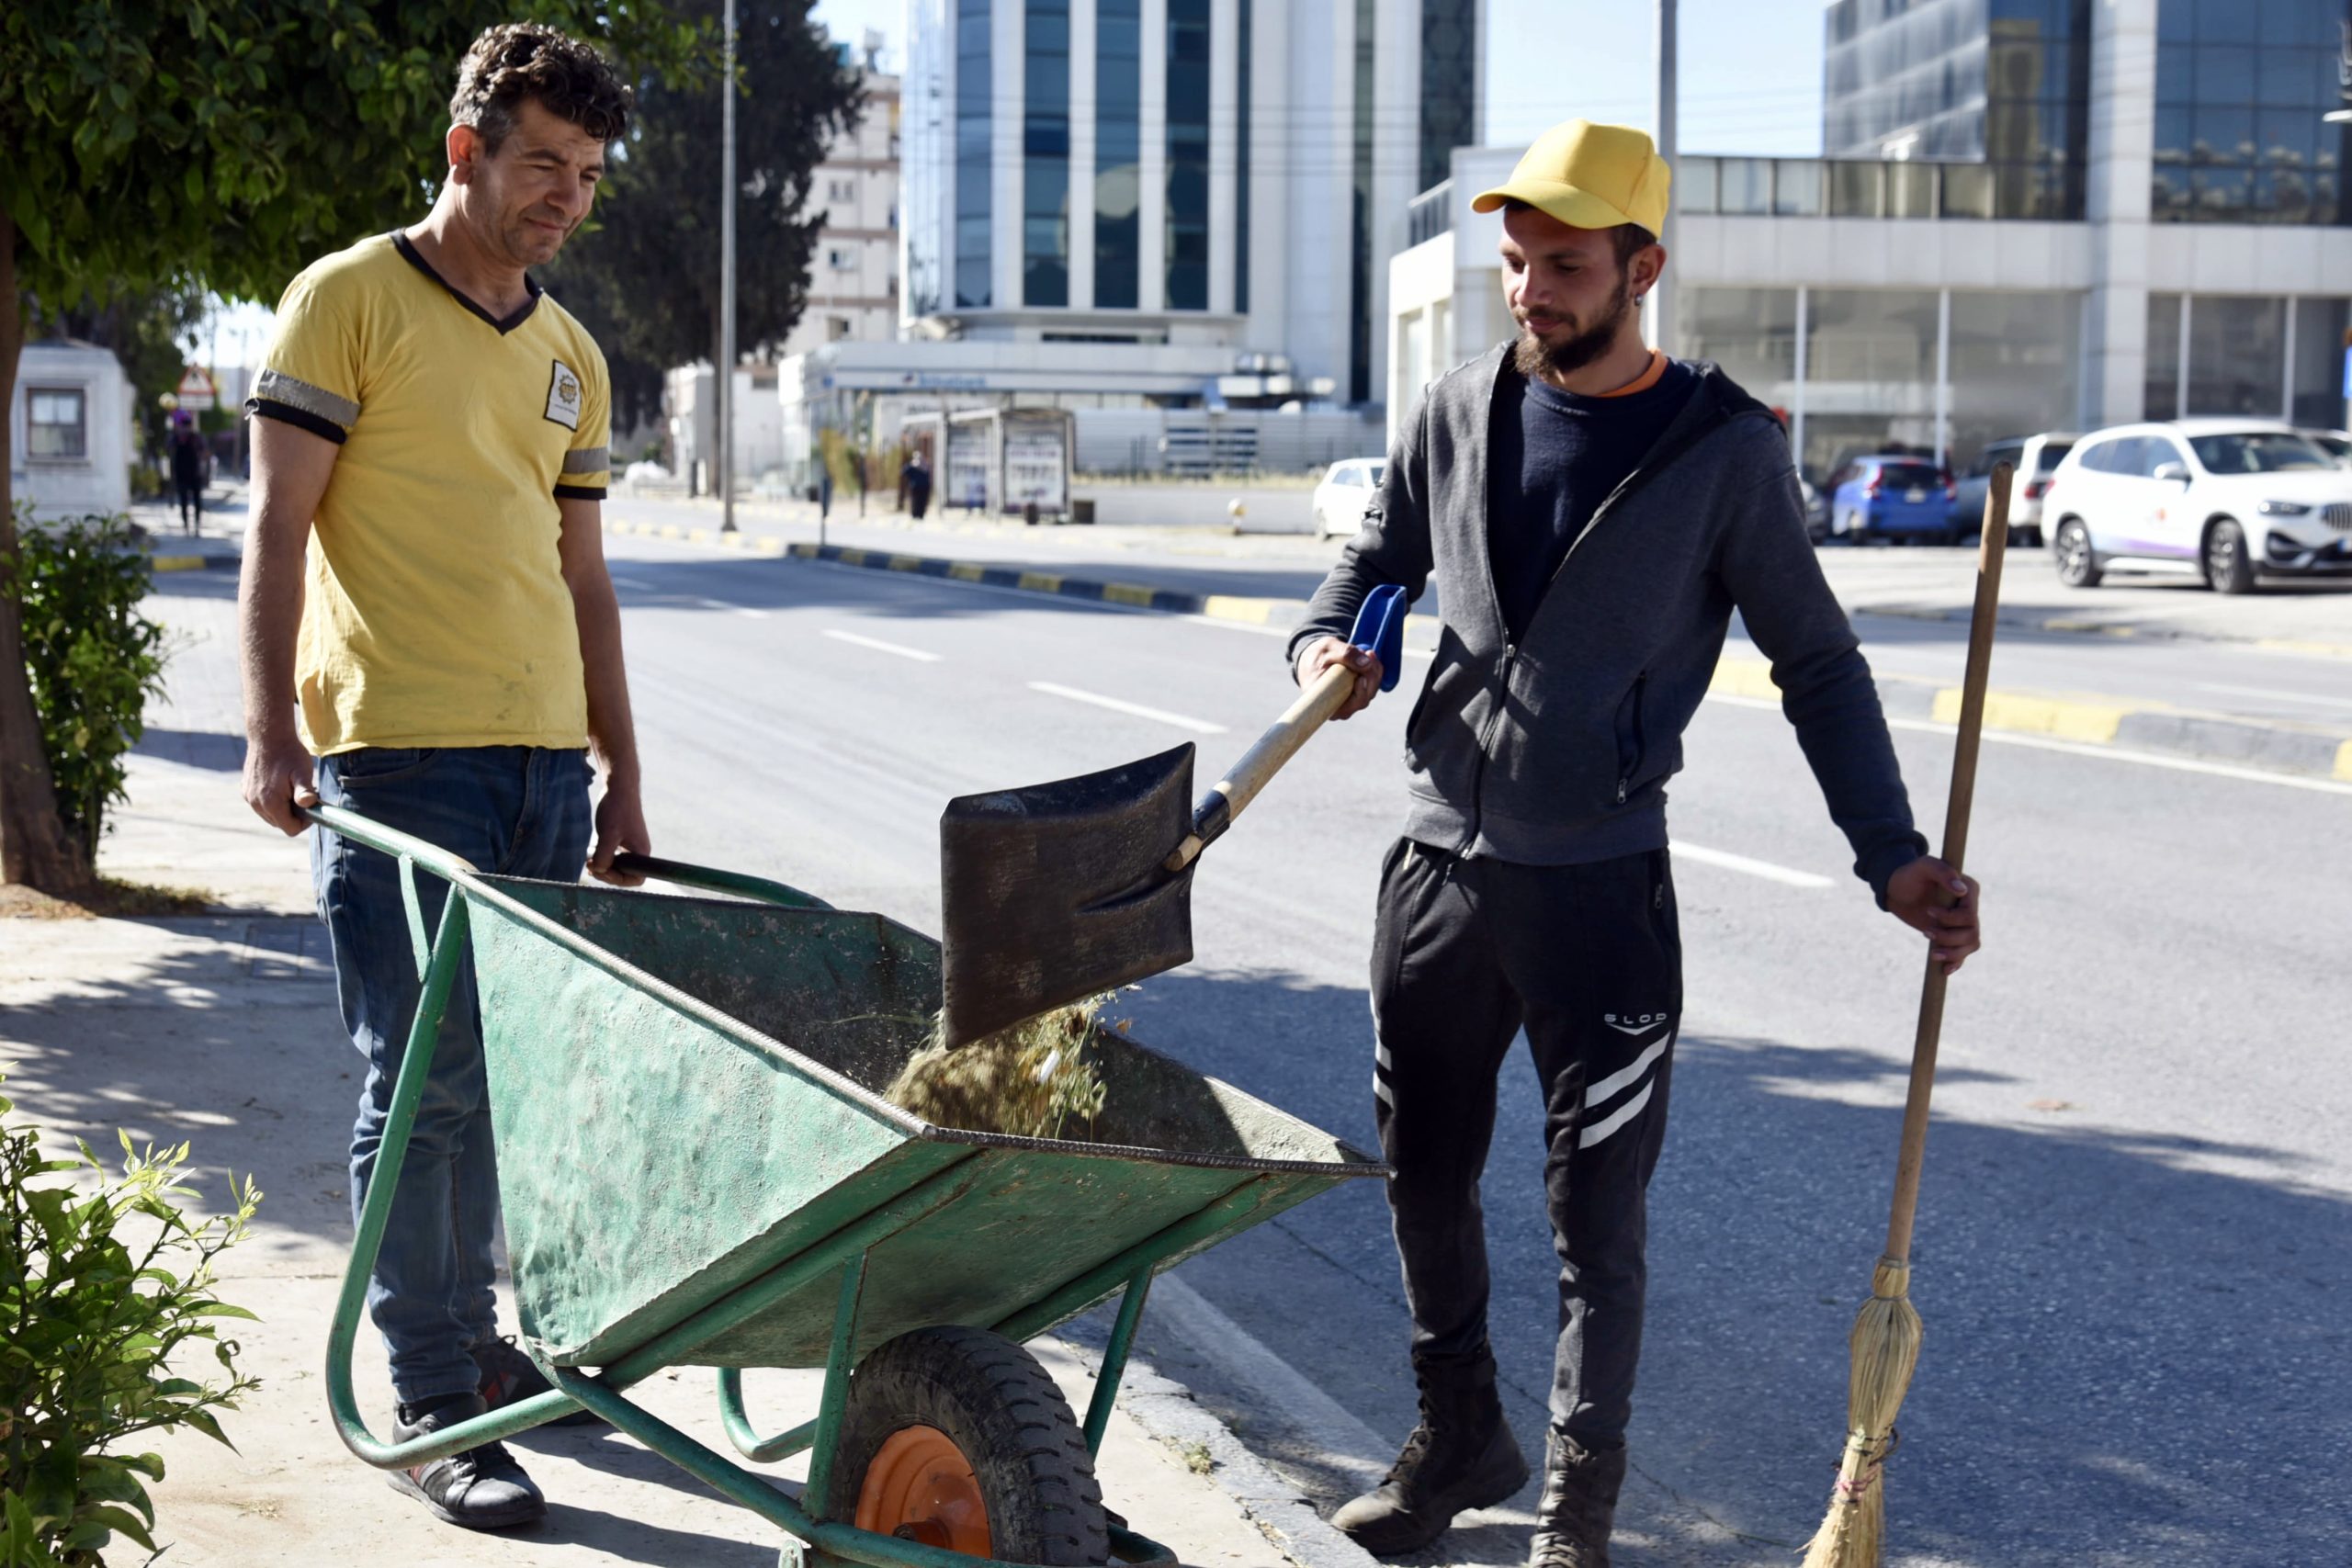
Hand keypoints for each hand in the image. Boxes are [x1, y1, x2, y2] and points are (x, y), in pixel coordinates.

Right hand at [242, 730, 317, 835]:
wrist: (268, 735)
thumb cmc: (289, 753)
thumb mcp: (302, 772)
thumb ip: (304, 791)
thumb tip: (308, 804)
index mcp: (270, 803)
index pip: (290, 829)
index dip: (304, 822)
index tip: (311, 807)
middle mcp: (256, 803)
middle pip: (280, 823)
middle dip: (294, 814)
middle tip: (303, 794)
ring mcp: (248, 797)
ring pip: (270, 815)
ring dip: (283, 807)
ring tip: (292, 788)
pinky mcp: (245, 790)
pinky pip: (262, 805)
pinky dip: (272, 800)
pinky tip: (280, 784)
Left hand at [588, 776, 651, 885]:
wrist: (618, 787)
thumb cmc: (617, 810)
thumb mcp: (609, 835)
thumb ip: (604, 856)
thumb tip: (598, 871)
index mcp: (641, 852)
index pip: (636, 878)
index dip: (619, 880)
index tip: (603, 871)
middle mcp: (637, 851)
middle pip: (624, 874)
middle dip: (606, 873)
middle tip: (590, 866)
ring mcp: (628, 845)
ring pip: (615, 865)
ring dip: (601, 866)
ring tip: (588, 862)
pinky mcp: (619, 839)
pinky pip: (611, 855)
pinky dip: (600, 857)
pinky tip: (590, 854)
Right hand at [1297, 636, 1383, 719]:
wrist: (1313, 658)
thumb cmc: (1317, 655)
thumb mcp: (1328, 648)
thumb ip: (1345, 653)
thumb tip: (1366, 663)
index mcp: (1323, 701)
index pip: (1347, 707)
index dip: (1359, 694)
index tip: (1361, 677)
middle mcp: (1336, 708)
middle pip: (1362, 700)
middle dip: (1370, 677)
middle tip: (1369, 654)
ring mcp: (1348, 703)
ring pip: (1369, 693)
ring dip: (1373, 673)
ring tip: (1368, 653)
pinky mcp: (1356, 695)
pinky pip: (1370, 687)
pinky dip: (1374, 672)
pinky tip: (1370, 658)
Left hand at [1884, 855, 1979, 973]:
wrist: (1896, 890)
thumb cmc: (1910, 874)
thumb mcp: (1923, 866)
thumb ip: (1942, 872)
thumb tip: (1961, 890)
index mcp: (1969, 889)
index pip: (1970, 914)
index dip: (1950, 919)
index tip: (1928, 911)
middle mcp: (1970, 907)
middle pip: (1972, 932)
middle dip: (1948, 937)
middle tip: (1925, 932)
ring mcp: (1963, 922)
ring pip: (1971, 944)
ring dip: (1952, 952)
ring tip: (1932, 953)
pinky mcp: (1953, 934)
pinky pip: (1964, 953)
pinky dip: (1956, 962)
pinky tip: (1944, 969)